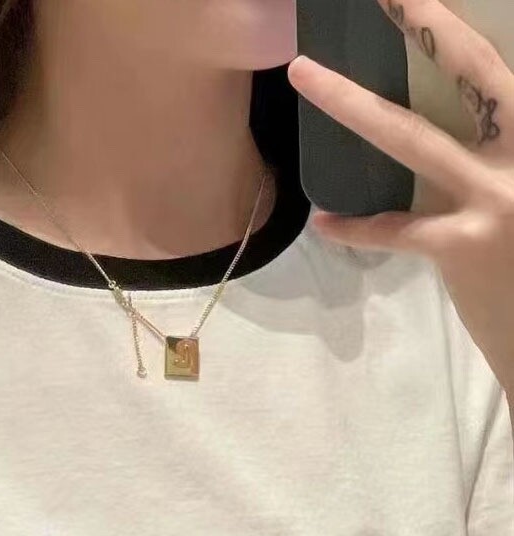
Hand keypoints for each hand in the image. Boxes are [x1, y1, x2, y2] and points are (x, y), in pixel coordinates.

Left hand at [286, 0, 513, 392]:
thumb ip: (498, 153)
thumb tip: (457, 122)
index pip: (497, 66)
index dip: (454, 27)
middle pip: (473, 70)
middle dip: (425, 24)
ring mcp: (498, 199)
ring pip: (414, 139)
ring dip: (352, 105)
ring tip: (305, 76)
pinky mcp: (465, 247)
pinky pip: (397, 230)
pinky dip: (357, 227)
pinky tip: (326, 221)